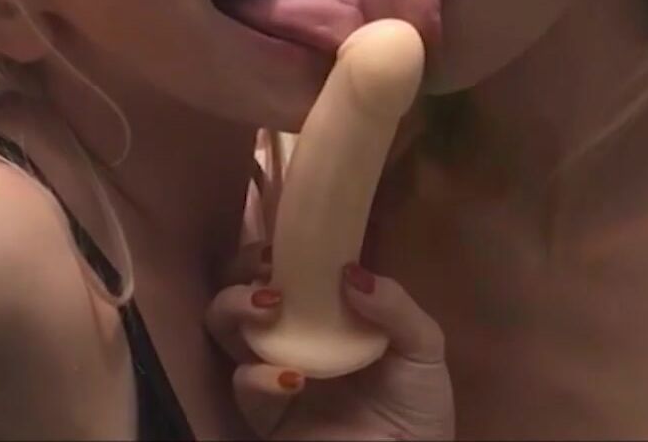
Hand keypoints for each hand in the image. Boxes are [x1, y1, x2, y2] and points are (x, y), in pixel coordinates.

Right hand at [208, 243, 453, 440]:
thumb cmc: (418, 404)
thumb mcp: (422, 347)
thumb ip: (394, 305)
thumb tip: (349, 270)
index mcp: (326, 312)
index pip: (289, 267)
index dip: (278, 245)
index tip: (287, 233)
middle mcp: (293, 335)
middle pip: (243, 287)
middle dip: (242, 269)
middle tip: (267, 267)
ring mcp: (274, 372)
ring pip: (226, 329)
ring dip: (235, 306)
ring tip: (268, 305)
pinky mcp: (265, 414)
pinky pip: (243, 386)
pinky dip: (258, 376)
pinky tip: (293, 376)